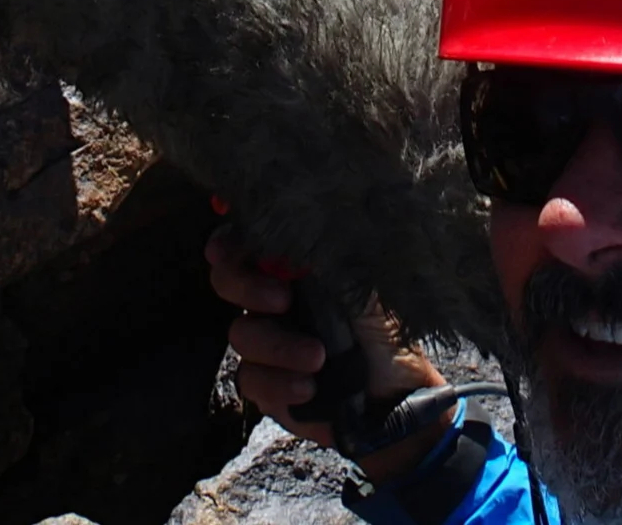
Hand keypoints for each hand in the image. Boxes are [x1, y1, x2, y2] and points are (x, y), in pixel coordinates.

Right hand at [207, 225, 453, 483]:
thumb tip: (299, 223)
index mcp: (297, 271)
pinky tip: (310, 388)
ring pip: (241, 334)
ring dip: (279, 346)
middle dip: (247, 287)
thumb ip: (328, 256)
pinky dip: (279, 383)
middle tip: (282, 300)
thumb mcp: (364, 287)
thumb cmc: (386, 336)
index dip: (230, 244)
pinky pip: (251, 378)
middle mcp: (275, 301)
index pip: (249, 245)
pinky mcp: (265, 383)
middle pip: (229, 280)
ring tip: (319, 358)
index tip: (228, 250)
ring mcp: (267, 342)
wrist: (393, 399)